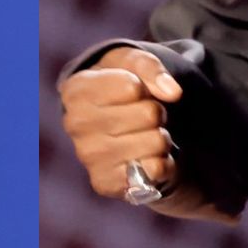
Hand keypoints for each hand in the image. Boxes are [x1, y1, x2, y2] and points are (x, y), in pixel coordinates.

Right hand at [58, 46, 181, 201]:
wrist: (113, 130)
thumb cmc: (122, 90)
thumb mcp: (132, 64)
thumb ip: (151, 68)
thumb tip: (173, 92)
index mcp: (75, 91)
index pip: (133, 87)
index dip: (143, 87)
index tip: (133, 92)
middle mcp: (74, 125)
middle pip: (148, 114)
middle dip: (156, 112)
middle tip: (143, 116)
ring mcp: (88, 157)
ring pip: (155, 142)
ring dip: (160, 137)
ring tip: (143, 135)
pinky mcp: (104, 183)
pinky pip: (154, 170)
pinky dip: (161, 163)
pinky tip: (145, 157)